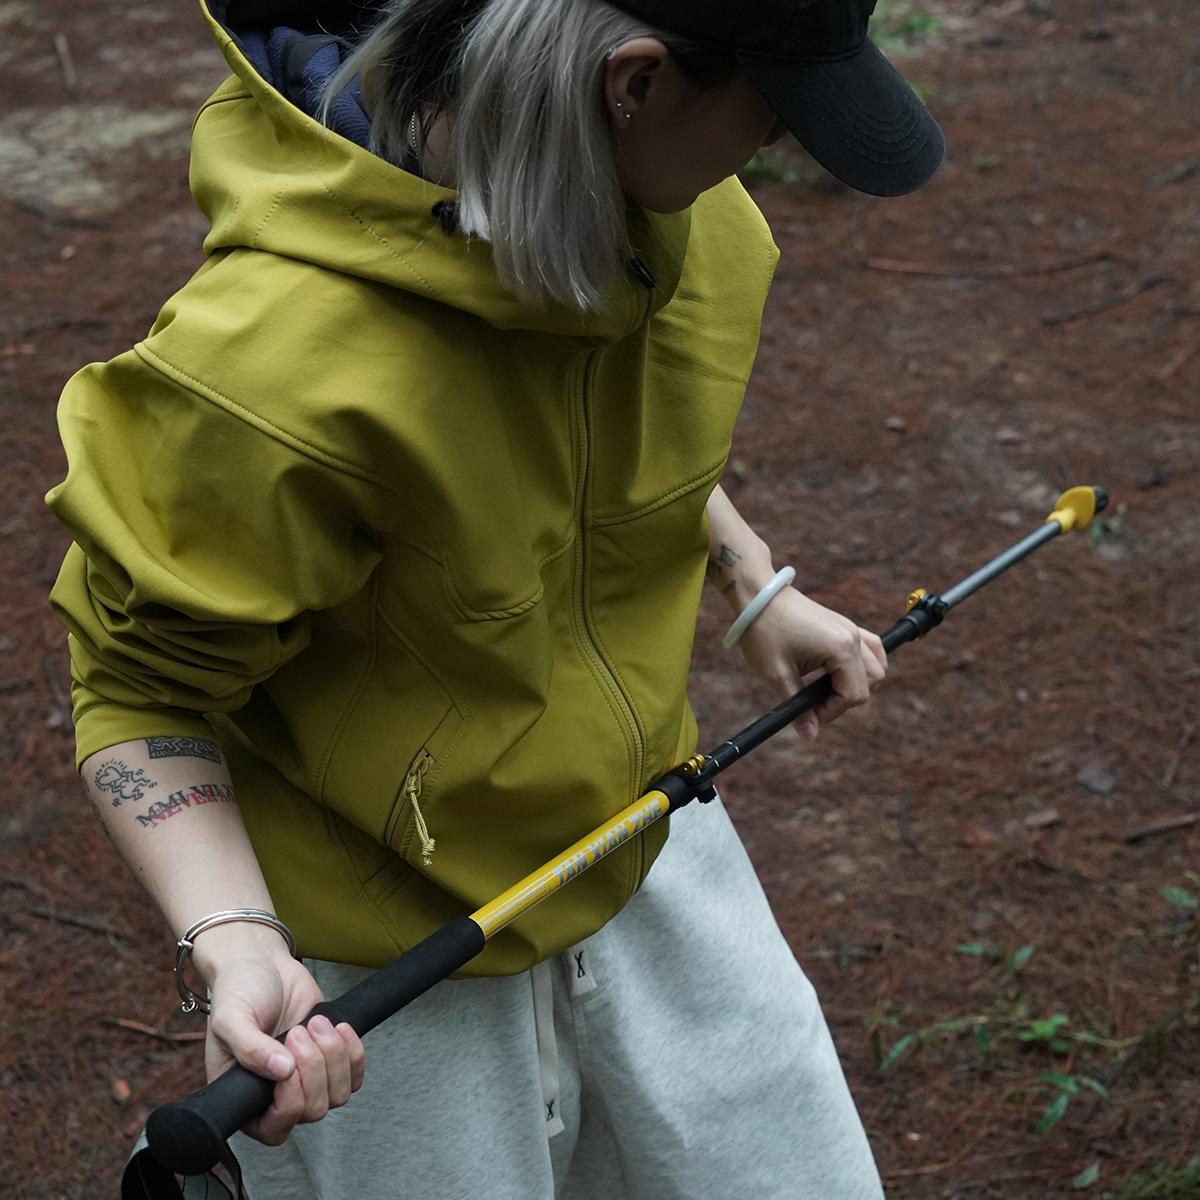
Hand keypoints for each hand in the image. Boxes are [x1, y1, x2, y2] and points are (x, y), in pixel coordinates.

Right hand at [197, 926, 365, 1145]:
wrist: (262, 963)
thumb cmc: (238, 992)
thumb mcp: (231, 1018)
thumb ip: (249, 1048)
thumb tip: (281, 1072)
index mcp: (244, 1097)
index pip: (275, 1129)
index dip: (289, 1103)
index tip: (288, 1065)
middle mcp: (276, 1095)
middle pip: (313, 1110)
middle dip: (312, 1067)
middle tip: (297, 1031)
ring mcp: (306, 1078)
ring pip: (338, 1094)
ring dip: (333, 1057)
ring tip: (315, 1023)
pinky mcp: (330, 1058)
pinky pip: (355, 1074)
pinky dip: (353, 1052)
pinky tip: (338, 1027)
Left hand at [734, 586, 886, 739]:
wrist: (757, 595)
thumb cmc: (764, 631)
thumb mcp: (777, 674)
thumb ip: (797, 707)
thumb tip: (810, 734)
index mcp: (841, 649)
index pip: (854, 695)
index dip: (831, 712)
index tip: (807, 713)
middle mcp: (853, 638)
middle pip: (869, 684)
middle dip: (843, 700)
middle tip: (812, 702)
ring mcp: (851, 629)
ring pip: (875, 667)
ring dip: (856, 683)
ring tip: (826, 688)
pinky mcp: (844, 625)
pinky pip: (870, 648)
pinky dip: (862, 665)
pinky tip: (839, 672)